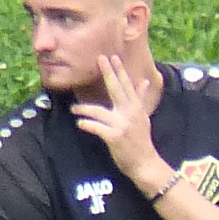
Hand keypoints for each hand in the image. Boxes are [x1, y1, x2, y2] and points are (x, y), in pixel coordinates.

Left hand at [71, 54, 168, 188]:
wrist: (144, 162)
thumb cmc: (140, 140)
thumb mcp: (142, 117)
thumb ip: (139, 98)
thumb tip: (143, 81)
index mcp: (135, 107)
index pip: (126, 85)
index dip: (119, 70)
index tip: (112, 57)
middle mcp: (130, 113)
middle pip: (117, 89)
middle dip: (109, 73)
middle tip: (100, 59)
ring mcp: (122, 125)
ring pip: (100, 111)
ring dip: (84, 108)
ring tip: (73, 108)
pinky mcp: (114, 137)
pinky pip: (97, 127)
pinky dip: (87, 124)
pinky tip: (80, 123)